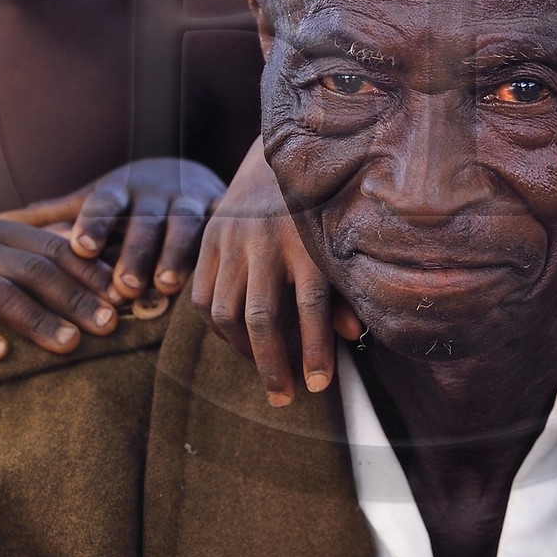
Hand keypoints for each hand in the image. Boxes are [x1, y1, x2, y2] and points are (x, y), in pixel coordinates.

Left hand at [0, 156, 226, 301]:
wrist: (187, 172)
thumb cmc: (129, 199)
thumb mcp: (93, 199)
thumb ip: (54, 214)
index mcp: (120, 191)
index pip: (103, 204)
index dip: (93, 224)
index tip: (80, 247)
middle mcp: (156, 193)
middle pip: (144, 222)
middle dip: (134, 251)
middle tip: (123, 285)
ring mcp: (191, 201)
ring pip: (185, 227)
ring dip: (176, 255)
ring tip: (164, 285)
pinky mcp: (223, 212)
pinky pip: (222, 230)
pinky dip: (219, 248)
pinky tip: (215, 273)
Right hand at [0, 219, 120, 362]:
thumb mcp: (16, 264)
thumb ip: (57, 261)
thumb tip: (120, 276)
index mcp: (5, 231)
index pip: (56, 248)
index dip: (91, 273)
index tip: (122, 299)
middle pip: (32, 270)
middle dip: (73, 299)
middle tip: (108, 326)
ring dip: (36, 320)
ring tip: (68, 344)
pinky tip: (1, 355)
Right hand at [190, 136, 360, 405]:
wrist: (279, 157)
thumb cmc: (321, 211)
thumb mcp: (340, 243)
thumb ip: (346, 287)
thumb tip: (354, 335)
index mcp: (308, 240)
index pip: (312, 305)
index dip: (316, 349)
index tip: (318, 387)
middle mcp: (268, 240)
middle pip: (262, 317)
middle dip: (272, 365)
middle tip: (283, 398)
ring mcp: (233, 239)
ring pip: (226, 312)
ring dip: (243, 351)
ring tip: (265, 371)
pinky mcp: (210, 237)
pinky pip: (202, 297)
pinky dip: (217, 328)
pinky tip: (238, 340)